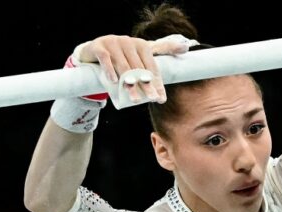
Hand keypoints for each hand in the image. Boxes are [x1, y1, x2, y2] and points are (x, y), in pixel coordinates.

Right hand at [77, 34, 194, 103]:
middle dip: (146, 85)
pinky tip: (115, 81)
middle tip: (151, 99)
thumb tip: (187, 47)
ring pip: (123, 66)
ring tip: (134, 99)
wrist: (95, 53)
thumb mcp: (142, 55)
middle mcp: (128, 42)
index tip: (161, 99)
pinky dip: (110, 70)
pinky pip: (106, 59)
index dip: (157, 82)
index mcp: (141, 45)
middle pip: (139, 68)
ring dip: (129, 83)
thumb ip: (162, 51)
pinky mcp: (99, 46)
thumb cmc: (123, 58)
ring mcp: (113, 43)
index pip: (152, 66)